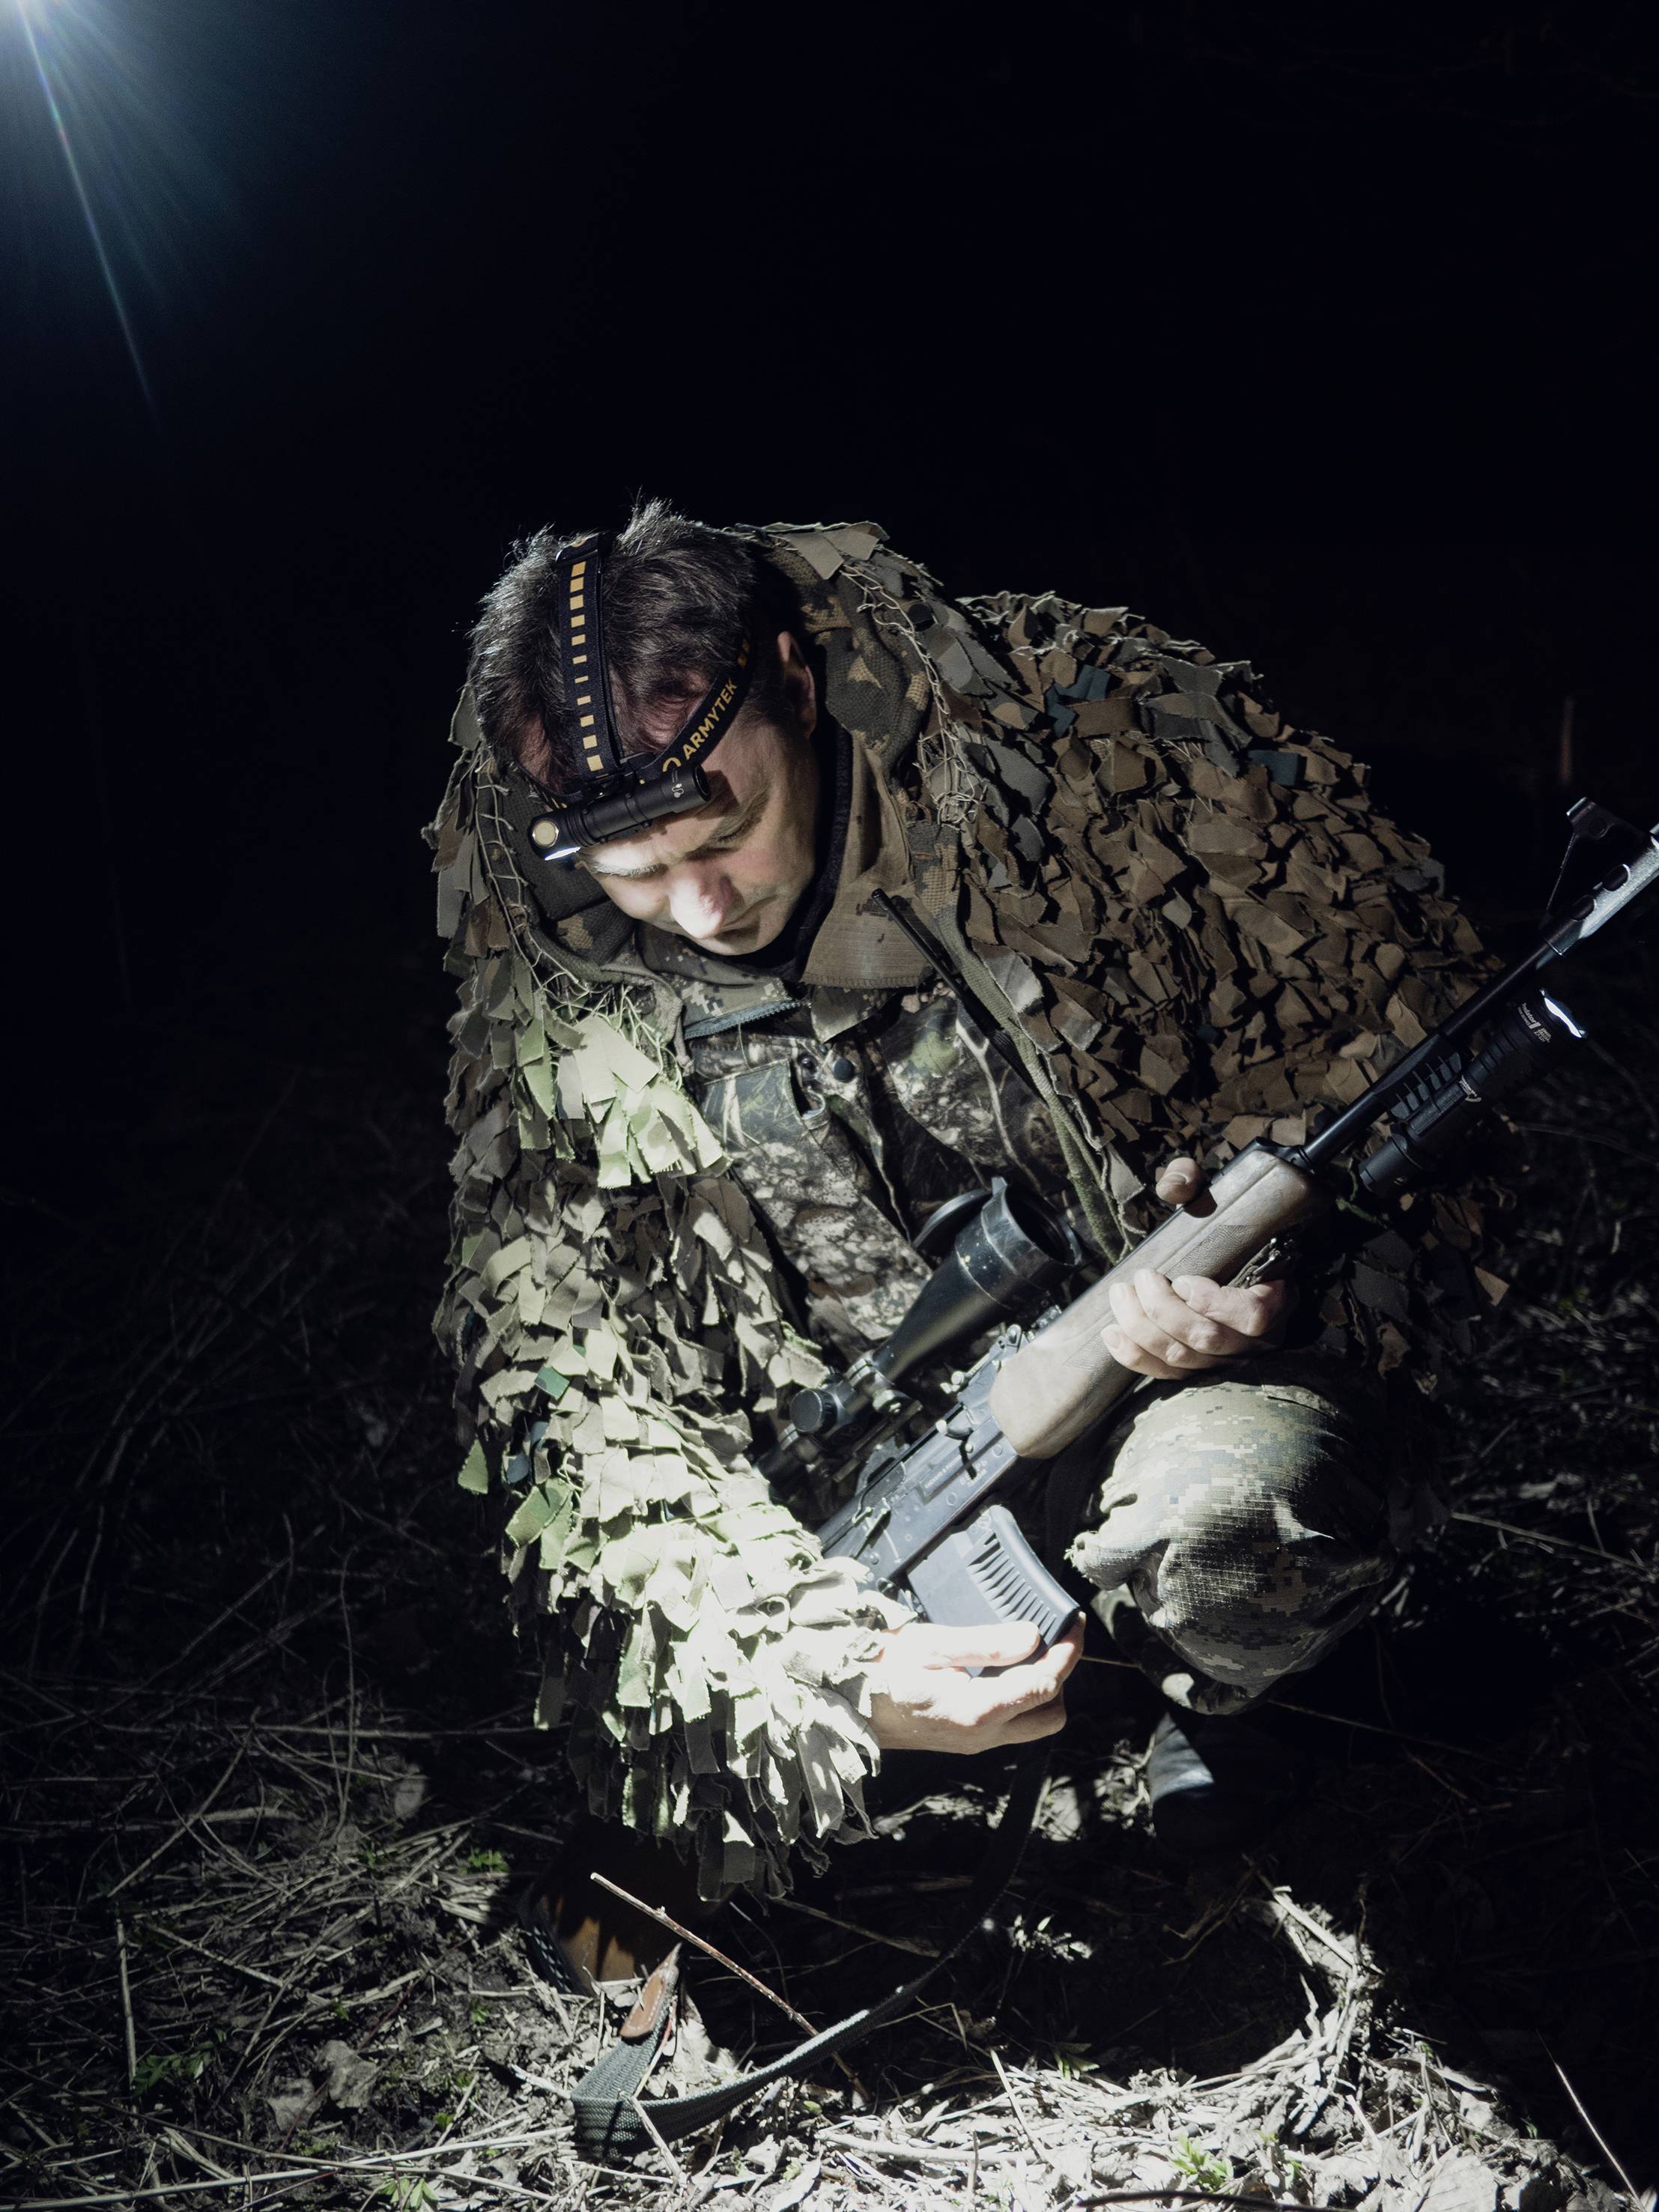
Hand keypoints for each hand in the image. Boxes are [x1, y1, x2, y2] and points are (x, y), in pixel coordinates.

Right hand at [868, 1616, 1083, 1753]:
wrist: (844, 1706)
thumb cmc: (879, 1670)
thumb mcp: (930, 1645)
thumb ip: (985, 1643)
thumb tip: (1032, 1636)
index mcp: (975, 1712)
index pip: (1043, 1684)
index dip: (1066, 1652)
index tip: (1072, 1622)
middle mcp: (982, 1736)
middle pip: (1050, 1714)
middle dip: (1060, 1676)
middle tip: (1051, 1639)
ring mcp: (975, 1743)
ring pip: (1033, 1723)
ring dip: (1041, 1688)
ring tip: (1026, 1649)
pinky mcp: (967, 1740)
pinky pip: (1011, 1724)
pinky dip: (1020, 1696)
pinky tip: (1003, 1666)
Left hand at [1100, 1155, 1293, 1381]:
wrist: (1234, 1258)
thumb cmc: (1227, 1229)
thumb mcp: (1216, 1196)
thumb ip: (1195, 1181)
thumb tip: (1175, 1183)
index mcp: (1274, 1294)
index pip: (1252, 1315)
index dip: (1214, 1303)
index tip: (1183, 1280)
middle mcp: (1254, 1335)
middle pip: (1207, 1339)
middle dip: (1163, 1311)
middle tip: (1142, 1279)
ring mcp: (1226, 1357)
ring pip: (1184, 1358)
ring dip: (1142, 1329)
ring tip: (1121, 1296)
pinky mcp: (1199, 1369)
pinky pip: (1167, 1373)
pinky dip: (1135, 1357)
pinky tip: (1112, 1333)